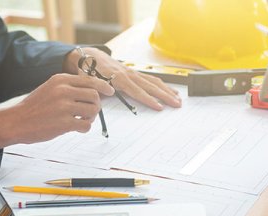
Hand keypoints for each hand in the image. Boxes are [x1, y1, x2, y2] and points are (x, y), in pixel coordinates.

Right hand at [0, 73, 114, 148]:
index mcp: (60, 80)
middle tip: (89, 112)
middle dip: (95, 105)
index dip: (103, 86)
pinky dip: (85, 128)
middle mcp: (63, 91)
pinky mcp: (64, 123)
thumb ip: (69, 88)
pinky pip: (86, 125)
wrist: (16, 121)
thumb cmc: (34, 107)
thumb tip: (93, 92)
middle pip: (94, 96)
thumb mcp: (50, 88)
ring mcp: (64, 107)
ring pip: (93, 110)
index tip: (110, 91)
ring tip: (81, 120)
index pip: (90, 80)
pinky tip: (77, 128)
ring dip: (91, 117)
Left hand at [63, 47, 181, 110]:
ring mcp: (133, 73)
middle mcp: (129, 74)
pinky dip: (162, 85)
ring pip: (154, 82)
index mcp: (118, 78)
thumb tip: (111, 92)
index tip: (159, 107)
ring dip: (167, 91)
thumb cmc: (89, 70)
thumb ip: (99, 87)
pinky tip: (170, 90)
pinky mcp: (134, 73)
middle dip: (165, 96)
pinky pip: (151, 79)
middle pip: (150, 86)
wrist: (90, 56)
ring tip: (178, 99)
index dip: (148, 100)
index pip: (137, 91)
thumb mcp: (90, 80)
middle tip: (177, 105)